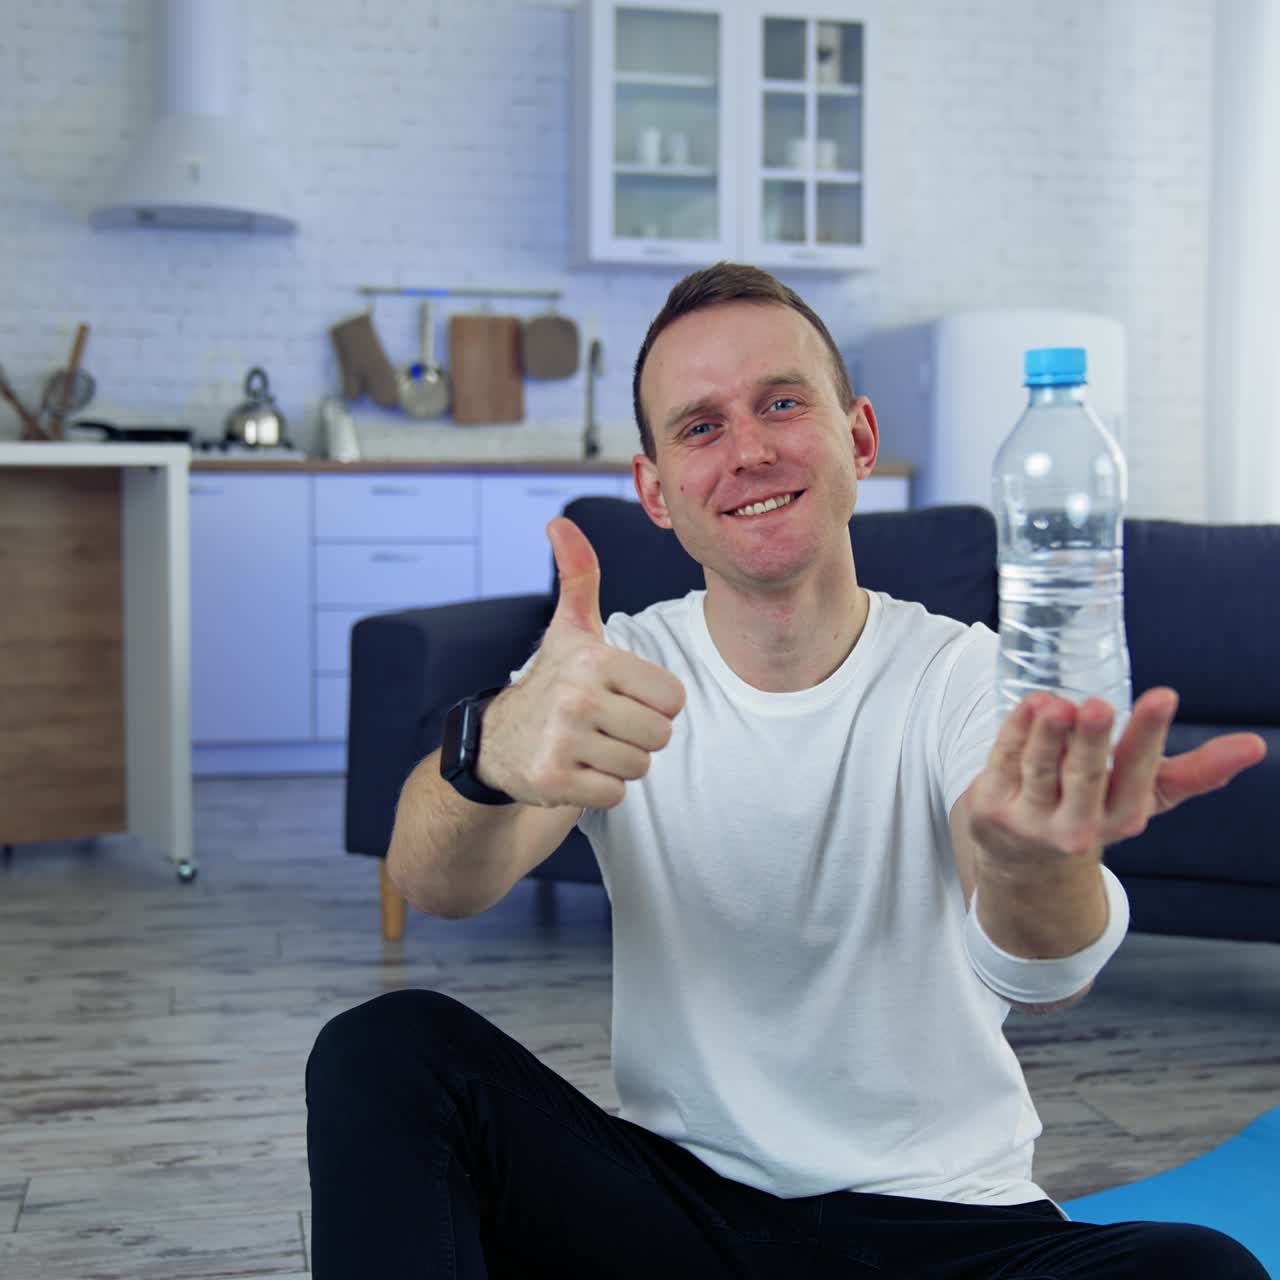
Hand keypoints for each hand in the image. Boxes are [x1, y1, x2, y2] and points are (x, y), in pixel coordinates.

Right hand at [477, 517, 686, 808]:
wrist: (497, 741)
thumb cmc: (553, 680)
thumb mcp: (570, 629)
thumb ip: (579, 575)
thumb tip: (559, 522)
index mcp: (594, 659)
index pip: (674, 698)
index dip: (654, 702)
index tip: (621, 696)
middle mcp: (576, 698)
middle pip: (661, 735)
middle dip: (639, 736)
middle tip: (605, 725)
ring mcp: (563, 742)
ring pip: (640, 767)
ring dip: (621, 763)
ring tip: (589, 745)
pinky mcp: (554, 782)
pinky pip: (616, 794)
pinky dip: (602, 788)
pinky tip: (577, 769)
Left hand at [967, 687, 1267, 869]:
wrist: (1021, 855)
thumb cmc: (1091, 807)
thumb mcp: (1142, 794)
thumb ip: (1195, 771)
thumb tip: (1256, 745)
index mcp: (1123, 815)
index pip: (1140, 772)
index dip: (1149, 734)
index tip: (1163, 695)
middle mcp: (1079, 825)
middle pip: (1085, 776)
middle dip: (1090, 741)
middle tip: (1095, 706)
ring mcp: (1032, 820)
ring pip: (1039, 769)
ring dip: (1045, 734)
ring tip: (1053, 702)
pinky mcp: (991, 809)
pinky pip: (1003, 762)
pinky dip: (1015, 732)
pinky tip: (1030, 706)